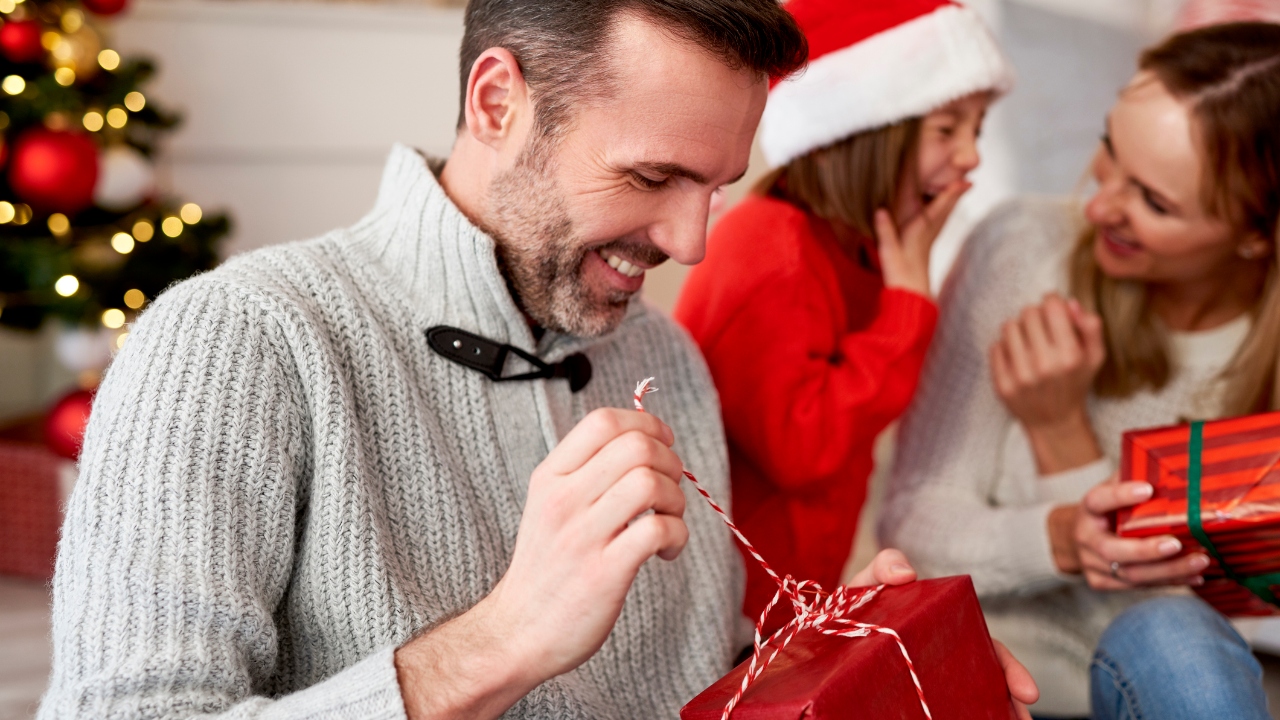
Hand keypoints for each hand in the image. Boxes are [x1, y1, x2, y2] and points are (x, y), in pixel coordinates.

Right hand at [396, 408, 689, 719]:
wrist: (518, 632)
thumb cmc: (546, 567)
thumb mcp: (549, 505)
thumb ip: (586, 472)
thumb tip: (641, 439)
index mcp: (550, 477)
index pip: (602, 421)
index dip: (645, 424)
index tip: (662, 444)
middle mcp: (563, 500)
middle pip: (635, 446)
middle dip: (670, 462)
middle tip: (668, 491)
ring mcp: (582, 536)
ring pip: (650, 483)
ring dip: (676, 499)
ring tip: (667, 521)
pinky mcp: (604, 573)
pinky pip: (657, 530)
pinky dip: (677, 537)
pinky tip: (666, 552)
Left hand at [850, 551, 1038, 717]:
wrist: (818, 636)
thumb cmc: (851, 608)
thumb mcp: (866, 584)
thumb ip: (883, 567)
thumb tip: (908, 573)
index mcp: (942, 627)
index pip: (986, 647)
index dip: (1008, 668)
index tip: (1026, 690)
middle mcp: (942, 655)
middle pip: (984, 679)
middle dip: (1009, 702)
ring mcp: (926, 679)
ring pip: (967, 700)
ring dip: (992, 714)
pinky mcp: (907, 697)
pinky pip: (939, 711)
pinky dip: (961, 717)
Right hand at [875, 179, 969, 297]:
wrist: (911, 297)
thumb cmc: (900, 276)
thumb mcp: (888, 252)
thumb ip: (885, 231)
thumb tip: (880, 210)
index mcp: (920, 231)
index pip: (938, 208)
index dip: (951, 194)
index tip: (965, 181)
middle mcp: (927, 234)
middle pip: (945, 211)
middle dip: (955, 195)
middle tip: (968, 180)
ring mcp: (927, 241)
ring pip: (943, 218)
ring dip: (951, 204)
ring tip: (959, 191)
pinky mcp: (924, 248)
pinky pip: (937, 226)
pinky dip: (942, 215)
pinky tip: (940, 215)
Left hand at [990, 294, 1105, 473]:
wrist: (1054, 421)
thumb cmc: (1075, 383)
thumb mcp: (1094, 356)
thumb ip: (1090, 326)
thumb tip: (1069, 303)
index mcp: (1070, 356)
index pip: (1051, 306)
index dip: (1053, 302)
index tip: (1054, 309)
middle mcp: (1044, 365)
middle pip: (1029, 313)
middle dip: (1036, 315)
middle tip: (1042, 328)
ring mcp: (1020, 376)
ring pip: (1009, 326)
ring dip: (1019, 329)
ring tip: (1029, 341)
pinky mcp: (1002, 384)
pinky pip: (995, 346)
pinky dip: (1006, 347)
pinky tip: (1018, 357)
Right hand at [1074, 475, 1209, 590]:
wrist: (1082, 538)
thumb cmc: (1109, 510)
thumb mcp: (1115, 489)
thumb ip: (1136, 477)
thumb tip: (1178, 462)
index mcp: (1088, 510)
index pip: (1098, 501)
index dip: (1120, 496)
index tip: (1147, 489)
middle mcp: (1086, 539)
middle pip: (1113, 550)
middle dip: (1147, 550)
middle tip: (1176, 544)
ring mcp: (1092, 564)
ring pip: (1130, 574)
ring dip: (1168, 571)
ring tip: (1200, 561)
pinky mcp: (1102, 582)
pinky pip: (1138, 587)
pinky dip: (1169, 582)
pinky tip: (1194, 576)